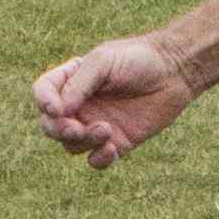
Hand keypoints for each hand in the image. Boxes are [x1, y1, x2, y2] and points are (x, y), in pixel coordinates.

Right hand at [32, 36, 196, 170]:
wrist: (174, 72)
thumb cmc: (137, 58)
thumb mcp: (103, 61)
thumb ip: (79, 83)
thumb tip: (59, 111)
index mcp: (72, 80)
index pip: (43, 92)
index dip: (44, 102)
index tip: (56, 109)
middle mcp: (80, 105)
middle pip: (50, 125)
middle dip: (59, 129)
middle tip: (77, 128)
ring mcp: (96, 125)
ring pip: (72, 145)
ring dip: (83, 141)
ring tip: (107, 129)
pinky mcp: (117, 143)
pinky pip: (96, 160)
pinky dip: (99, 159)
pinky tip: (112, 149)